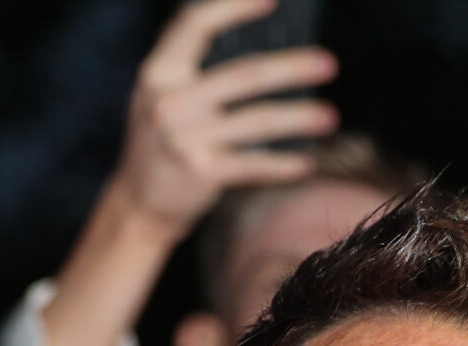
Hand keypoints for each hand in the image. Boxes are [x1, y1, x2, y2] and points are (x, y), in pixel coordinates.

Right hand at [106, 0, 339, 237]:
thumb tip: (264, 49)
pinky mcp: (200, 173)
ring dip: (298, 118)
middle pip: (242, 75)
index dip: (231, 7)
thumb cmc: (164, 141)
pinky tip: (307, 163)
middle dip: (290, 68)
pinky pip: (253, 165)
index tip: (271, 0)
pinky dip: (282, 165)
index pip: (195, 26)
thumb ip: (195, 70)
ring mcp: (184, 137)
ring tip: (330, 116)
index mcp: (158, 71)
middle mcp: (168, 100)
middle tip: (329, 62)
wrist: (137, 203)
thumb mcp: (164, 95)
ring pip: (255, 120)